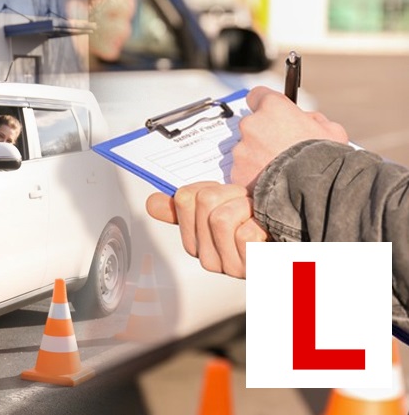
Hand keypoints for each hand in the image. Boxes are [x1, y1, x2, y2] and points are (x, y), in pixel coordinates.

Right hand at [146, 182, 268, 277]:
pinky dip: (262, 224)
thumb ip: (187, 206)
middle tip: (249, 206)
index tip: (230, 196)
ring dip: (247, 207)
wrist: (305, 237)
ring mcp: (228, 267)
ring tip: (260, 216)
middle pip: (202, 202)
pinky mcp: (249, 269)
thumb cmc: (267, 222)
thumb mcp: (225, 208)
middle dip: (231, 193)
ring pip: (220, 218)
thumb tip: (152, 202)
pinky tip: (269, 232)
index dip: (212, 187)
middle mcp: (209, 258)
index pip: (184, 198)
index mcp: (196, 241)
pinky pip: (244, 233)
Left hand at [231, 86, 348, 189]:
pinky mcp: (236, 172)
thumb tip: (306, 119)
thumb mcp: (331, 130)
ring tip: (278, 170)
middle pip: (251, 126)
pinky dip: (252, 177)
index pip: (257, 95)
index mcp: (272, 107)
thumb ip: (313, 119)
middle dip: (262, 135)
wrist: (313, 190)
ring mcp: (241, 149)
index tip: (269, 114)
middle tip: (279, 150)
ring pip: (245, 150)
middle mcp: (251, 124)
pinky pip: (242, 172)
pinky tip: (271, 183)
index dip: (264, 105)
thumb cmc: (325, 157)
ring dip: (256, 157)